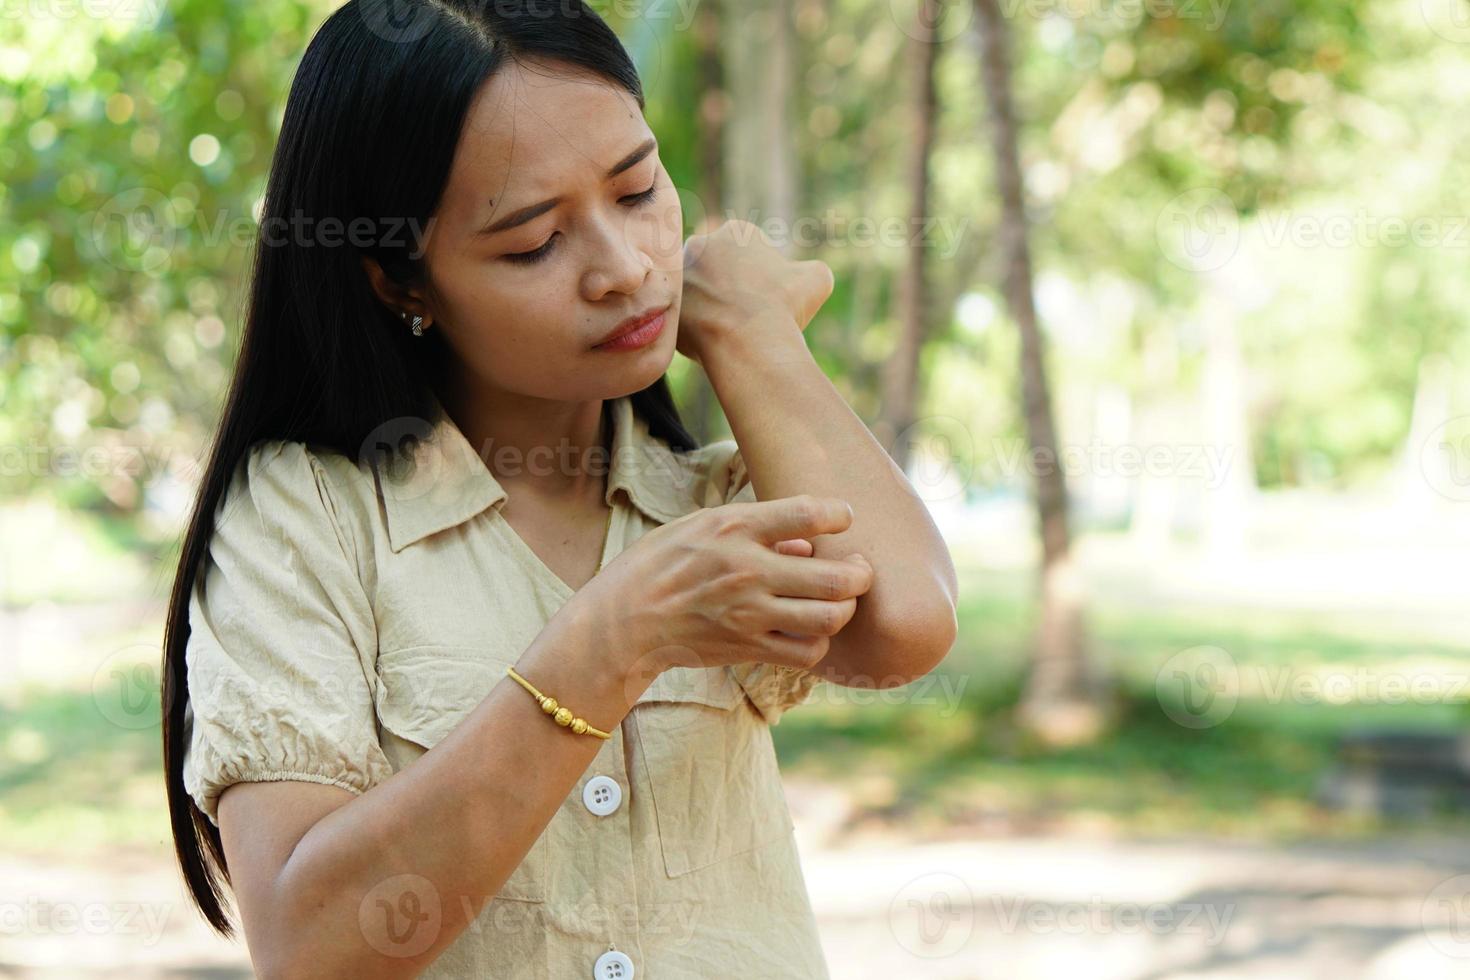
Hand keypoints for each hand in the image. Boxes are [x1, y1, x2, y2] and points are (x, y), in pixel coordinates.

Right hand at [582, 494, 872, 680]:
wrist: (624, 620)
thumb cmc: (662, 563)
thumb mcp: (701, 526)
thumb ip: (758, 529)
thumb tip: (808, 543)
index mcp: (734, 528)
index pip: (807, 513)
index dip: (839, 514)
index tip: (844, 517)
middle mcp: (747, 570)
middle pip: (835, 577)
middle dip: (861, 573)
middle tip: (859, 569)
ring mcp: (749, 614)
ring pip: (829, 618)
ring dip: (844, 609)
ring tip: (839, 601)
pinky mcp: (748, 648)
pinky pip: (807, 653)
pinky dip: (819, 642)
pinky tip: (811, 630)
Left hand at [676, 219, 834, 366]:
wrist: (748, 341)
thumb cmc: (784, 306)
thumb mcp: (816, 279)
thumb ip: (810, 271)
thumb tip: (805, 278)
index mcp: (737, 231)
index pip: (750, 255)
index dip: (763, 278)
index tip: (769, 298)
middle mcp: (700, 244)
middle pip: (719, 270)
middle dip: (730, 289)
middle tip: (747, 315)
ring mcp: (679, 275)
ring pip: (700, 293)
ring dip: (712, 307)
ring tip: (731, 331)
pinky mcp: (669, 307)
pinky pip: (686, 319)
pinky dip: (698, 331)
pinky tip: (716, 343)